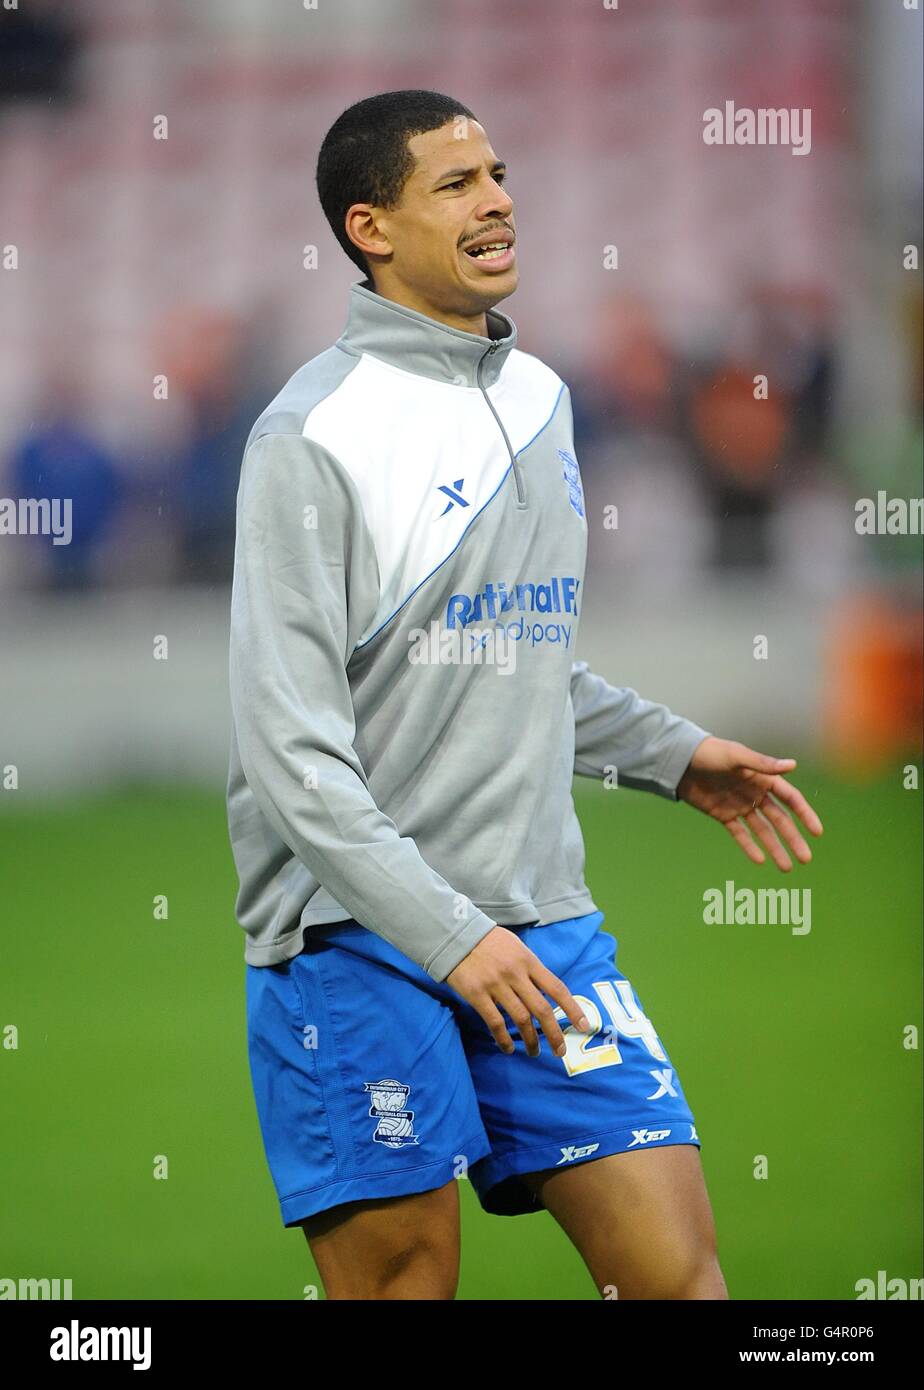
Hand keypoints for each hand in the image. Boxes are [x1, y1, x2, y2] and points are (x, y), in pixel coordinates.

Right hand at [446, 925, 592, 1057]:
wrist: (456, 934)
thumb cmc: (489, 941)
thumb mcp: (516, 947)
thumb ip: (531, 968)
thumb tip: (546, 991)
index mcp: (528, 961)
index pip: (557, 988)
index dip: (572, 1009)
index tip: (584, 1026)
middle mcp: (516, 974)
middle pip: (542, 1009)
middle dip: (554, 1034)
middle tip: (560, 1051)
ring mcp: (496, 985)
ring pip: (521, 1019)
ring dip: (531, 1040)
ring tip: (535, 1051)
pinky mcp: (477, 994)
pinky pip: (495, 1022)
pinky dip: (503, 1039)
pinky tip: (508, 1048)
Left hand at [676, 735, 822, 870]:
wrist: (680, 760)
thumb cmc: (710, 752)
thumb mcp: (736, 756)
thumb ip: (762, 764)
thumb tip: (793, 765)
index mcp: (763, 779)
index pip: (790, 800)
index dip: (805, 815)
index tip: (817, 832)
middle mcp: (755, 794)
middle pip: (780, 820)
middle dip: (793, 839)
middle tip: (806, 859)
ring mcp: (740, 806)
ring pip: (762, 831)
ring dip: (774, 848)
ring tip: (786, 868)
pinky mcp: (723, 815)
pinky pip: (739, 834)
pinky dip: (749, 847)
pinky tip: (760, 861)